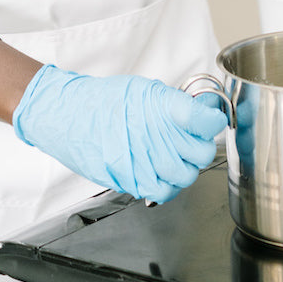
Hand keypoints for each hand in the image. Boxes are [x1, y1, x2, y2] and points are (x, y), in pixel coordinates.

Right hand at [12, 65, 225, 203]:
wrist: (68, 116)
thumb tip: (203, 110)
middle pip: (201, 153)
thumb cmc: (103, 100)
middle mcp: (154, 134)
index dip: (213, 121)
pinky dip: (167, 185)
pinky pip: (164, 191)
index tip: (213, 120)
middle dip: (201, 147)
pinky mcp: (132, 181)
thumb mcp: (143, 89)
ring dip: (185, 167)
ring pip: (186, 176)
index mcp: (159, 105)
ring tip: (172, 154)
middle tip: (191, 139)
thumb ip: (175, 103)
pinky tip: (160, 171)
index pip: (203, 120)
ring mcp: (144, 161)